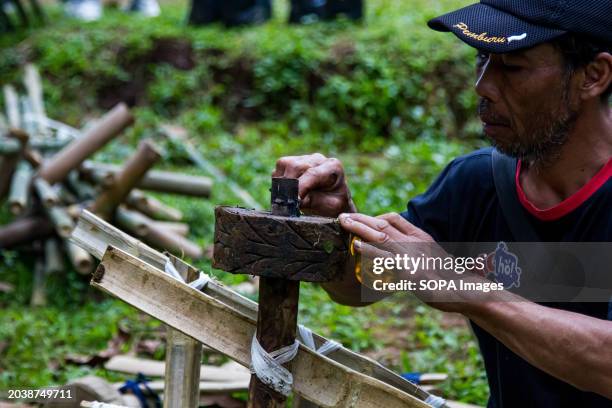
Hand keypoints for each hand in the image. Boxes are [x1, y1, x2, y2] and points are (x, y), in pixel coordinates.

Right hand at [273, 153, 355, 216]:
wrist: (331, 202)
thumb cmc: (333, 204)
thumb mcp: (331, 207)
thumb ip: (316, 202)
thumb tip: (297, 200)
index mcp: (332, 167)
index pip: (312, 173)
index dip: (301, 187)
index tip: (295, 201)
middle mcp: (318, 159)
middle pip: (296, 166)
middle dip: (290, 186)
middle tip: (289, 202)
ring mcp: (304, 158)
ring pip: (285, 164)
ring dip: (283, 183)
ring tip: (289, 198)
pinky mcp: (291, 162)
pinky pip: (279, 169)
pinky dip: (279, 182)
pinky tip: (287, 192)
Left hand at [338, 212, 465, 311]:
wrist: (467, 291)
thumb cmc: (448, 277)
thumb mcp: (432, 256)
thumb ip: (415, 250)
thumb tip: (397, 249)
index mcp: (421, 236)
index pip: (395, 219)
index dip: (374, 217)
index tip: (359, 218)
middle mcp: (416, 242)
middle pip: (383, 224)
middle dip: (361, 219)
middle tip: (343, 216)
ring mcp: (413, 257)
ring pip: (382, 236)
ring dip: (360, 228)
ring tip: (343, 223)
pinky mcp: (411, 273)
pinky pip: (386, 259)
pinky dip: (370, 251)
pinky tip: (356, 247)